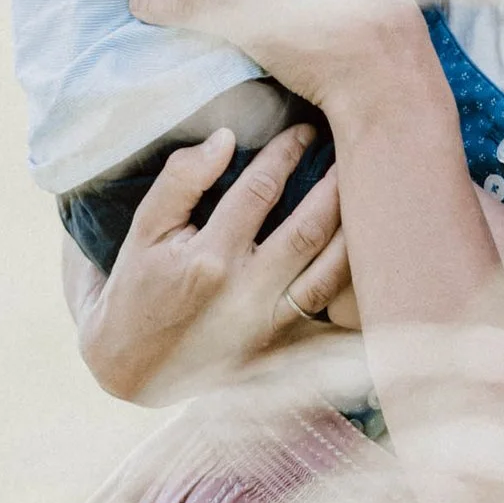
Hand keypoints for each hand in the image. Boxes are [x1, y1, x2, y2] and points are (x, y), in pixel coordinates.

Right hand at [74, 124, 352, 402]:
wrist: (130, 372)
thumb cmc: (134, 292)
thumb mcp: (142, 231)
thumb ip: (181, 180)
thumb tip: (225, 137)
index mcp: (209, 258)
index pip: (261, 190)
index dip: (286, 153)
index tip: (303, 130)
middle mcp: (246, 294)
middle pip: (309, 229)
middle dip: (335, 184)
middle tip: (352, 149)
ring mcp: (268, 327)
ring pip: (331, 273)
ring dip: (355, 231)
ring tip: (371, 194)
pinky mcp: (281, 351)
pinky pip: (331, 318)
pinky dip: (354, 291)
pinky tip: (373, 260)